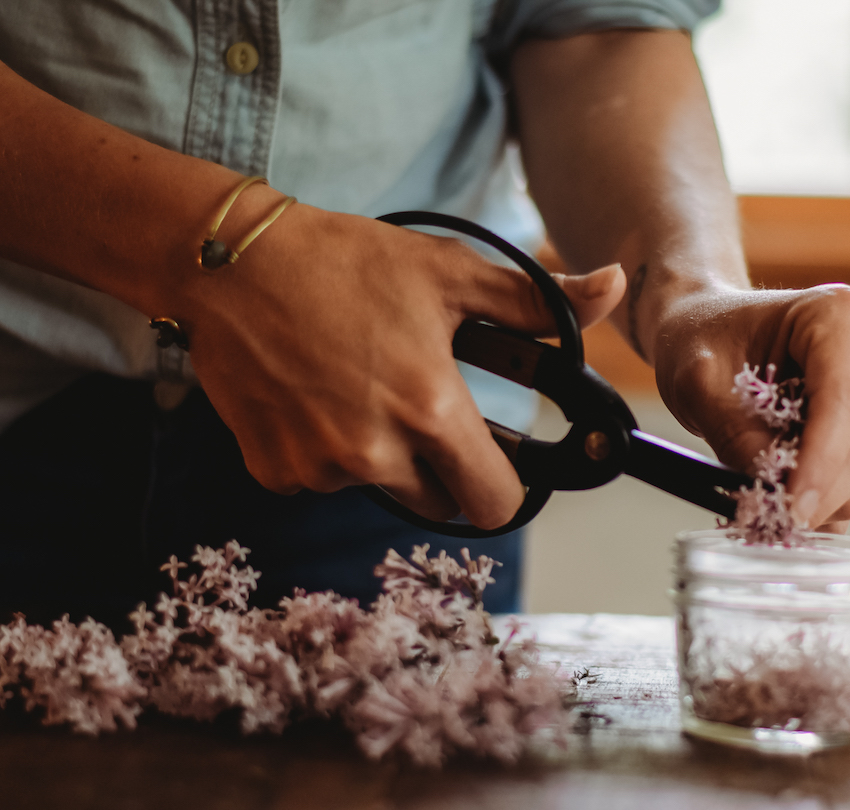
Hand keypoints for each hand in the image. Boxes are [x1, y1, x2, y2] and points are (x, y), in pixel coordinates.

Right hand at [172, 198, 625, 528]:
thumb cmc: (347, 262)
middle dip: (443, 470)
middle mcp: (375, 454)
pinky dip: (326, 453)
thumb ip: (537, 301)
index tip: (496, 462)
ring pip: (379, 489)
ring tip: (360, 389)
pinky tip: (315, 398)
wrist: (232, 262)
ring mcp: (319, 468)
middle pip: (439, 503)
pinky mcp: (274, 470)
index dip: (503, 486)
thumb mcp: (450, 274)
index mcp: (431, 411)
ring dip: (381, 458)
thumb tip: (613, 287)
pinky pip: (321, 480)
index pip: (494, 503)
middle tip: (421, 410)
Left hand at [653, 283, 849, 530]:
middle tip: (765, 515)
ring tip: (761, 493)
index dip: (819, 463)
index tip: (790, 507)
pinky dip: (818, 498)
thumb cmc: (702, 339)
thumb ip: (733, 434)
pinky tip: (778, 492)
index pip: (842, 401)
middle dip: (816, 491)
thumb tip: (774, 492)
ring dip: (815, 498)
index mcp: (837, 314)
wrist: (709, 333)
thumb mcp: (697, 383)